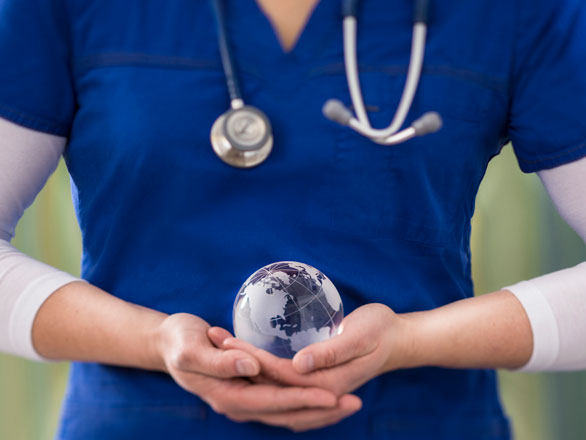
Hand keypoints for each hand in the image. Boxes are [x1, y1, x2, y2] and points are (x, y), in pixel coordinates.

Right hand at [157, 313, 360, 431]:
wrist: (167, 343)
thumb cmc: (178, 341)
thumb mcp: (191, 348)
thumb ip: (219, 361)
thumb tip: (251, 367)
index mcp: (226, 395)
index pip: (272, 402)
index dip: (303, 399)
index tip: (332, 394)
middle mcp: (238, 404)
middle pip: (286, 414)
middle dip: (320, 410)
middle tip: (354, 401)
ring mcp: (244, 400)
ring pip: (288, 413)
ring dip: (318, 410)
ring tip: (348, 402)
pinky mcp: (249, 391)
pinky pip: (282, 404)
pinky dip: (305, 403)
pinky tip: (324, 396)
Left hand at [217, 303, 408, 396]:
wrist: (400, 340)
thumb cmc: (382, 331)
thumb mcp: (362, 336)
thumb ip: (332, 352)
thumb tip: (299, 365)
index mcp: (328, 383)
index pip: (278, 375)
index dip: (250, 358)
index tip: (226, 341)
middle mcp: (319, 392)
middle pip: (270, 384)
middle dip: (239, 363)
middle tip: (212, 340)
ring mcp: (317, 390)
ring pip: (273, 388)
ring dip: (245, 370)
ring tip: (220, 346)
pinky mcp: (316, 382)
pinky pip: (282, 387)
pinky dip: (260, 376)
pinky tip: (247, 367)